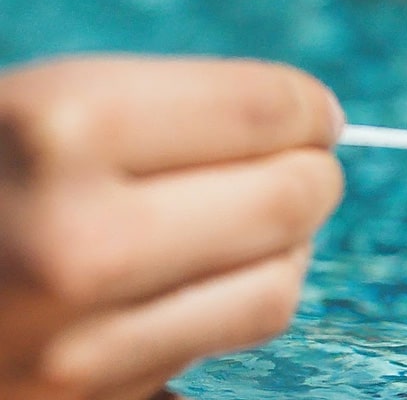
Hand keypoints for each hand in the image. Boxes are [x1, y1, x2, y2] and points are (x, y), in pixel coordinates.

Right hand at [0, 56, 342, 399]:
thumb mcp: (52, 104)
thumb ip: (184, 108)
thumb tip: (313, 121)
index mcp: (66, 124)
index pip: (269, 108)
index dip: (307, 108)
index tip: (311, 113)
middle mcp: (76, 236)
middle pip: (293, 196)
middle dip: (311, 172)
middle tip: (299, 161)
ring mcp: (77, 341)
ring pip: (278, 283)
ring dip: (286, 243)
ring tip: (250, 218)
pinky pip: (223, 343)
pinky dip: (241, 301)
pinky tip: (206, 275)